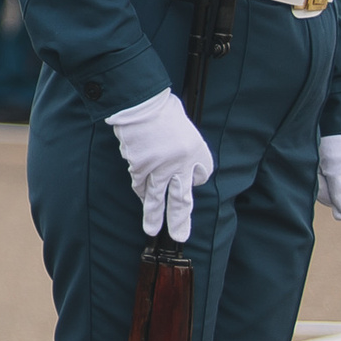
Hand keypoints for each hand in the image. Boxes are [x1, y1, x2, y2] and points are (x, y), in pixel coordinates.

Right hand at [106, 89, 214, 241]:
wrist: (142, 104)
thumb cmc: (163, 111)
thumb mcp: (186, 127)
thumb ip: (186, 147)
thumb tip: (180, 160)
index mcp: (197, 153)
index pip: (202, 175)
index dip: (196, 176)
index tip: (191, 178)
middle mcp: (181, 165)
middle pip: (181, 200)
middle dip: (179, 220)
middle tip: (179, 236)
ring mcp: (159, 168)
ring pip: (155, 197)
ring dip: (153, 215)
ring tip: (151, 229)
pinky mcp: (140, 166)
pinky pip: (139, 182)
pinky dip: (139, 189)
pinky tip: (140, 194)